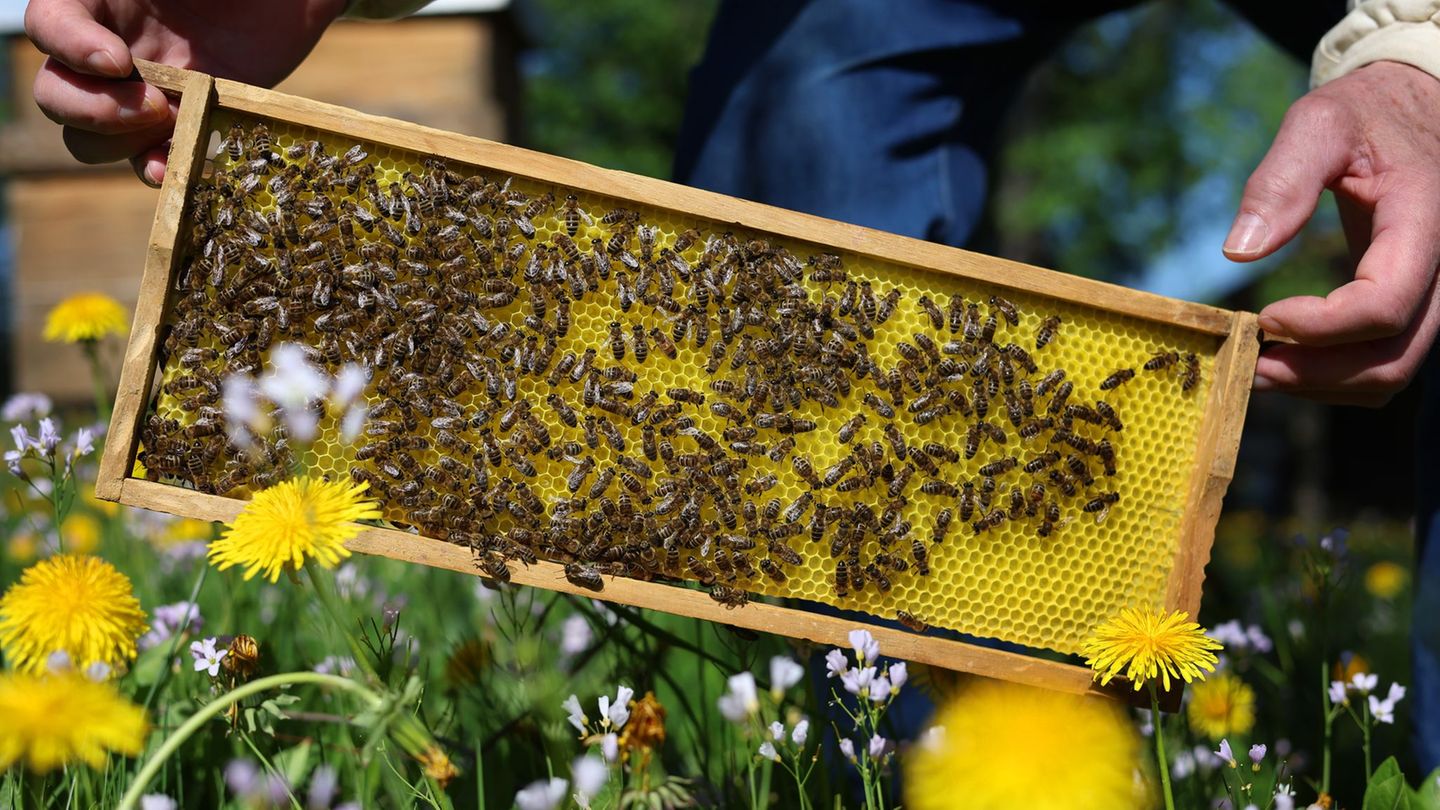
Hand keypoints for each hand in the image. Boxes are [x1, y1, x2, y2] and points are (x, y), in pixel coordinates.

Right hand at [26, 0, 347, 184]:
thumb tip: (124, 47)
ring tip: (173, 123)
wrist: (290, 4)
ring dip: (120, 142)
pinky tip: (171, 166)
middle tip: (155, 105)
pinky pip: (146, 159)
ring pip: (89, 139)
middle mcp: (104, 51)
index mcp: (96, 2)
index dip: (69, 48)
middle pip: (56, 94)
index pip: (47, 26)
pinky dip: (154, 168)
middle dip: (94, 110)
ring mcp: (139, 94)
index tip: (118, 62)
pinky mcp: (179, 125)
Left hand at [1224, 60, 1439, 406]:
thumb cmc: (1364, 114)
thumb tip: (1238, 252)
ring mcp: (1433, 291)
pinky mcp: (1414, 302)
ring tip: (1260, 367)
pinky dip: (1336, 375)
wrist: (1412, 109)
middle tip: (1249, 366)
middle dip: (1316, 373)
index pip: (1385, 305)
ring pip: (1392, 371)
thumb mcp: (1319, 123)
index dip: (1321, 328)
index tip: (1262, 318)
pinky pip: (1387, 360)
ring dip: (1323, 383)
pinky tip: (1287, 358)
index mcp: (1423, 221)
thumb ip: (1280, 181)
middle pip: (1393, 357)